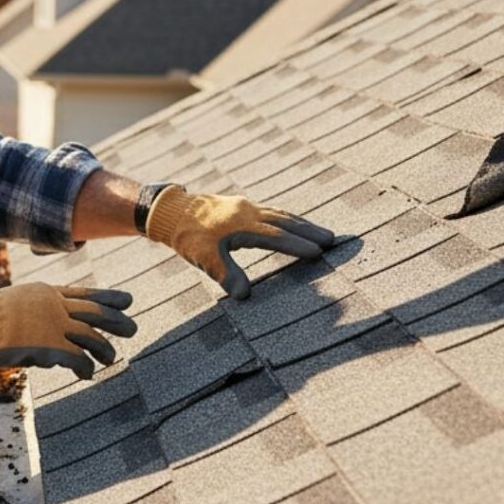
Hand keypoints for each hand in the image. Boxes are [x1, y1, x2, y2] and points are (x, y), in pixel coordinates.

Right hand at [0, 283, 135, 378]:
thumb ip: (38, 304)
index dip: (108, 298)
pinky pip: (78, 359)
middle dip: (117, 320)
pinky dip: (85, 367)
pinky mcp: (49, 347)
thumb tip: (51, 311)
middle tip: (132, 328)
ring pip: (91, 337)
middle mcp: (55, 306)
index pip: (85, 293)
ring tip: (111, 358)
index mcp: (48, 292)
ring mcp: (54, 326)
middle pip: (95, 312)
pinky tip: (87, 373)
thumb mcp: (17, 299)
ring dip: (104, 349)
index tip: (127, 301)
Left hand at [145, 186, 333, 299]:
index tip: (319, 253)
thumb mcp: (204, 258)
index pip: (277, 236)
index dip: (297, 245)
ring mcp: (245, 207)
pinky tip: (292, 225)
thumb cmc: (187, 235)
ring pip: (280, 214)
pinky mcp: (240, 207)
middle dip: (310, 231)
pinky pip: (271, 212)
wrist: (170, 210)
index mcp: (242, 224)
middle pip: (285, 221)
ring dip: (301, 224)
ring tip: (321, 233)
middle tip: (333, 239)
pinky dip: (286, 219)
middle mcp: (248, 211)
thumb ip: (226, 275)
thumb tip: (246, 296)